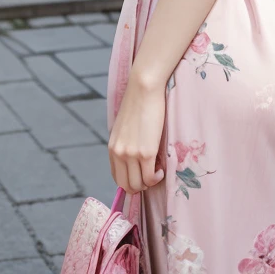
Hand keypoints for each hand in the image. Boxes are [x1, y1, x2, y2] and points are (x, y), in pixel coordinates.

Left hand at [108, 71, 165, 194]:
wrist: (144, 88)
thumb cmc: (137, 103)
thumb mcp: (124, 127)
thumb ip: (126, 143)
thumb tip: (134, 157)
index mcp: (112, 147)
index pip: (117, 177)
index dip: (130, 180)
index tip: (141, 175)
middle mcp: (119, 153)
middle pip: (126, 186)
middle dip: (139, 186)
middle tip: (151, 176)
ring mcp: (131, 154)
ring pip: (138, 185)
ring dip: (149, 183)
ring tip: (157, 172)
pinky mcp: (146, 153)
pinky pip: (150, 178)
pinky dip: (157, 178)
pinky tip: (162, 170)